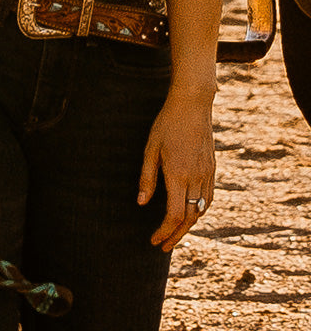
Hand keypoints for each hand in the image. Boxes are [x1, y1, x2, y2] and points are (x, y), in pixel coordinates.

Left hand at [138, 91, 214, 251]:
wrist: (193, 106)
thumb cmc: (166, 125)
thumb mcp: (150, 149)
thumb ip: (147, 177)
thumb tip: (141, 203)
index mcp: (178, 175)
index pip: (174, 215)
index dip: (164, 231)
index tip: (154, 240)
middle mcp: (196, 178)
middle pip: (189, 218)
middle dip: (176, 235)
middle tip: (163, 246)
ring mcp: (207, 175)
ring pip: (201, 210)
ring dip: (188, 225)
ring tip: (173, 233)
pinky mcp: (212, 169)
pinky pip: (208, 198)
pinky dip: (199, 211)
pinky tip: (190, 213)